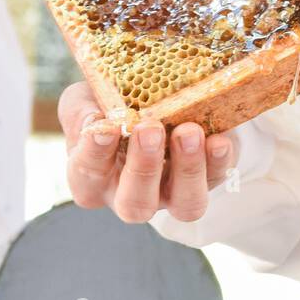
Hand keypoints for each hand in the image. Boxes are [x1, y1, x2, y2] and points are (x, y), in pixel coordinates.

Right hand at [59, 82, 236, 223]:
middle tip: (150, 130)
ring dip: (188, 169)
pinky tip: (218, 139)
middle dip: (143, 168)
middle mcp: (132, 193)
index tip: (107, 126)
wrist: (162, 95)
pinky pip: (217, 179)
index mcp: (94, 177)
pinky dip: (219, 161)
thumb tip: (93, 121)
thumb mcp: (90, 98)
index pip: (86, 174)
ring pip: (184, 204)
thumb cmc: (116, 104)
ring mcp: (173, 192)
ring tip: (188, 132)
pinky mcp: (209, 178)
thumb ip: (80, 109)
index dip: (95, 153)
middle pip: (135, 204)